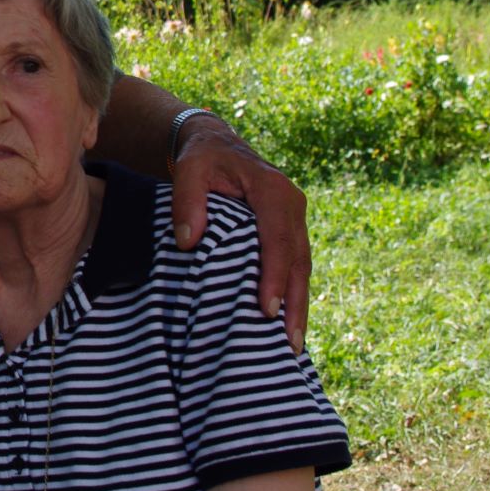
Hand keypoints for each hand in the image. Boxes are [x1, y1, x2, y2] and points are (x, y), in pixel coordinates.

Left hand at [170, 117, 309, 351]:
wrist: (217, 144)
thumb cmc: (202, 158)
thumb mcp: (189, 169)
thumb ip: (187, 201)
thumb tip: (188, 242)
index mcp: (273, 191)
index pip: (277, 239)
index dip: (274, 275)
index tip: (266, 309)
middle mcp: (293, 205)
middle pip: (298, 260)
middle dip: (295, 302)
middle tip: (288, 343)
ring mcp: (295, 219)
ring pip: (302, 267)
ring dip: (299, 305)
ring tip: (291, 346)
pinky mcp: (289, 231)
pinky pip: (295, 265)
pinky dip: (293, 294)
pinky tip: (286, 324)